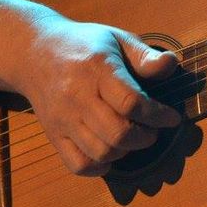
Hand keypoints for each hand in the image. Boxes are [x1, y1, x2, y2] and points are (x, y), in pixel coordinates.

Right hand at [19, 16, 180, 175]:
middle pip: (117, 133)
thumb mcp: (117, 39)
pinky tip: (110, 152)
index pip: (131, 103)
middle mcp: (77, 97)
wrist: (34, 51)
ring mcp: (63, 119)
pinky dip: (100, 167)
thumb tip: (171, 65)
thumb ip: (145, 56)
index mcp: (97, 70)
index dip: (158, 115)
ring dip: (125, 152)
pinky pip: (78, 165)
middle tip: (153, 130)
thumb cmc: (84, 45)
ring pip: (100, 152)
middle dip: (145, 137)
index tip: (172, 118)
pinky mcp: (53, 135)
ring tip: (133, 138)